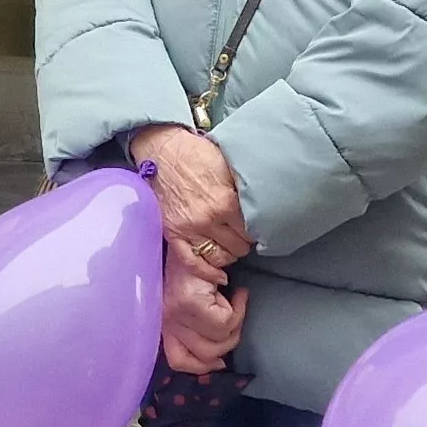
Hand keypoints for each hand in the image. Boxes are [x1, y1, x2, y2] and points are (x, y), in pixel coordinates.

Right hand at [134, 123, 251, 264]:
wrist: (163, 150)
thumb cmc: (197, 154)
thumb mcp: (228, 166)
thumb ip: (243, 188)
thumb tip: (263, 204)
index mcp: (226, 202)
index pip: (251, 230)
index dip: (258, 230)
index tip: (259, 229)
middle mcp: (208, 219)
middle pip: (238, 247)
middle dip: (245, 243)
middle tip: (245, 237)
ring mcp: (189, 229)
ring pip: (218, 258)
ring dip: (229, 255)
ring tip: (231, 247)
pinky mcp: (173, 233)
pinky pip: (191, 262)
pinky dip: (206, 272)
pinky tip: (218, 275)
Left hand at [160, 245, 247, 373]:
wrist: (193, 236)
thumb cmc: (195, 267)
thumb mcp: (192, 301)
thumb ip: (197, 326)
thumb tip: (219, 358)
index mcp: (165, 323)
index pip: (178, 361)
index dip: (203, 365)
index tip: (221, 358)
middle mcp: (167, 321)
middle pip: (206, 356)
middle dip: (228, 343)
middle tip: (235, 321)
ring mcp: (177, 312)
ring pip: (218, 341)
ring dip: (236, 325)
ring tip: (236, 304)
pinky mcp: (190, 302)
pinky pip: (225, 323)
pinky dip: (239, 311)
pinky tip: (239, 294)